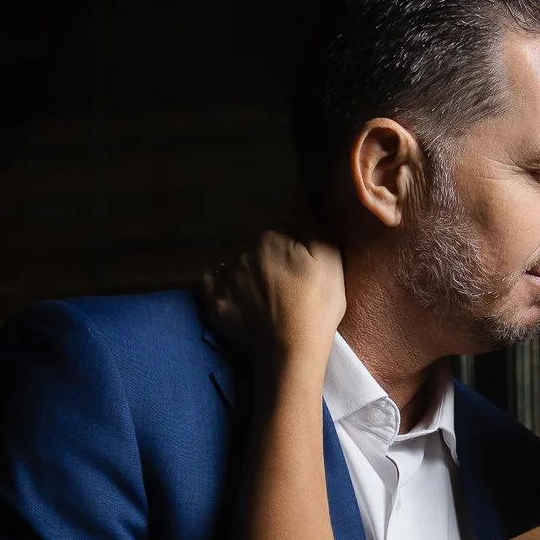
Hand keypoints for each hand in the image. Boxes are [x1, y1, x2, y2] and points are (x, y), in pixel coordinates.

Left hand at [207, 230, 347, 372]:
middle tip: (286, 287)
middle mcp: (244, 251)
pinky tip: (231, 292)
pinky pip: (210, 280)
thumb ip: (310, 221)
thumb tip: (299, 188)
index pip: (281, 232)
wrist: (292, 351)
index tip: (302, 268)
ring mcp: (226, 276)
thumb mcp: (329, 258)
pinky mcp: (215, 300)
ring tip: (265, 299)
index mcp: (272, 237)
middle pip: (258, 248)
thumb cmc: (318, 304)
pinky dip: (217, 282)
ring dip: (249, 274)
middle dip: (270, 260)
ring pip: (238, 265)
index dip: (294, 248)